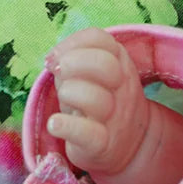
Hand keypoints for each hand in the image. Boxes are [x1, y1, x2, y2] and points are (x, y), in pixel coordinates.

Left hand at [45, 27, 150, 178]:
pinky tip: (54, 123)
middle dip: (74, 62)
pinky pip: (88, 134)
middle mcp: (121, 86)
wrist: (132, 143)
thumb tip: (51, 58)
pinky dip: (67, 127)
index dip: (73, 42)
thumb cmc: (102, 100)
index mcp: (120, 62)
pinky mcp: (103, 144)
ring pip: (96, 98)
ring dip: (69, 93)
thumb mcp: (93, 75)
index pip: (100, 39)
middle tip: (58, 72)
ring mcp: (114, 115)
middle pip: (105, 64)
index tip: (56, 56)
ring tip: (62, 98)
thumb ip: (74, 61)